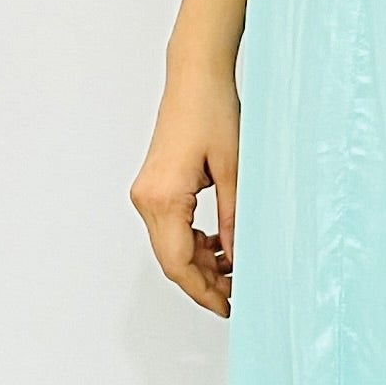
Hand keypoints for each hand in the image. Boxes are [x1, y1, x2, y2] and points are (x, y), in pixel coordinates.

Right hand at [131, 55, 241, 317]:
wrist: (195, 77)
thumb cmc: (212, 111)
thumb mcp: (235, 172)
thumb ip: (234, 221)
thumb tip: (237, 260)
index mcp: (162, 198)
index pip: (178, 263)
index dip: (203, 292)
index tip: (227, 307)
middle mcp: (147, 199)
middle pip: (172, 259)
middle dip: (205, 282)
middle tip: (238, 293)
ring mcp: (148, 193)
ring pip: (171, 246)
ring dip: (201, 263)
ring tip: (235, 269)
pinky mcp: (155, 187)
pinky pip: (171, 228)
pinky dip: (194, 242)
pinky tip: (220, 244)